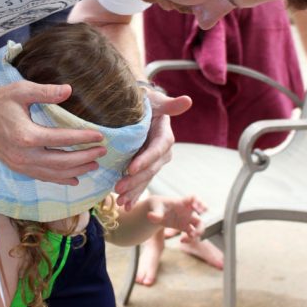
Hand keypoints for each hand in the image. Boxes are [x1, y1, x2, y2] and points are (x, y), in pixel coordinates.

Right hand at [0, 78, 105, 183]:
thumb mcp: (20, 91)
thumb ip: (45, 91)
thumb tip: (68, 90)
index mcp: (26, 135)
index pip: (63, 140)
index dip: (83, 138)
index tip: (100, 136)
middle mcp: (24, 155)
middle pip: (62, 162)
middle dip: (85, 157)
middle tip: (102, 151)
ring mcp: (20, 164)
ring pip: (54, 174)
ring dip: (76, 171)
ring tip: (94, 164)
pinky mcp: (17, 168)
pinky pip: (43, 177)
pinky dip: (60, 179)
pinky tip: (74, 179)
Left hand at [114, 90, 191, 209]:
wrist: (139, 110)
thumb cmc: (146, 102)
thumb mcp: (155, 101)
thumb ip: (169, 105)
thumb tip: (187, 100)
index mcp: (165, 137)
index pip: (156, 150)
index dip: (145, 160)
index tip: (131, 168)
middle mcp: (162, 153)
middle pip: (150, 169)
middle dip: (135, 180)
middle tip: (118, 188)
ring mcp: (154, 163)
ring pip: (144, 179)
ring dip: (133, 191)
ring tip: (121, 201)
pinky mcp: (145, 169)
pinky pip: (141, 183)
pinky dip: (133, 195)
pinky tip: (125, 206)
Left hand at [145, 194, 206, 239]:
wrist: (156, 211)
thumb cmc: (157, 205)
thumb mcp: (154, 207)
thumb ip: (155, 213)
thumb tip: (151, 217)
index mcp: (181, 202)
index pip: (193, 198)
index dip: (199, 202)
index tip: (201, 208)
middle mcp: (187, 210)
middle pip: (201, 211)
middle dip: (204, 218)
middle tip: (201, 217)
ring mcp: (188, 219)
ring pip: (200, 225)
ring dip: (199, 231)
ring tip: (191, 236)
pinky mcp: (185, 227)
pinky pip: (192, 234)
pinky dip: (190, 239)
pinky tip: (181, 241)